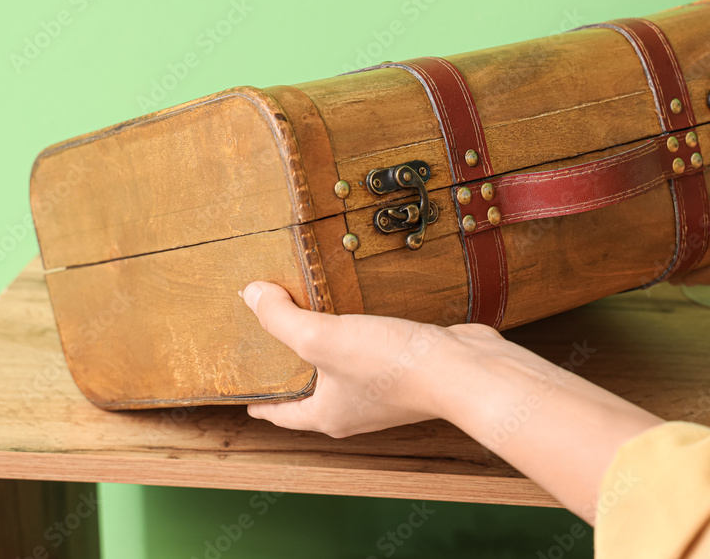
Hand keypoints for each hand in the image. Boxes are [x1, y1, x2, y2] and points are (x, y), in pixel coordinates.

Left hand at [241, 281, 504, 437]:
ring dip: (328, 351)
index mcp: (327, 415)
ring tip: (313, 321)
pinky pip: (374, 355)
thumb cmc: (393, 366)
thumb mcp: (323, 337)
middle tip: (273, 344)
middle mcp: (354, 409)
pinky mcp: (407, 369)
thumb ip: (282, 318)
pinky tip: (361, 314)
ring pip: (344, 373)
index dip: (260, 402)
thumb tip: (251, 295)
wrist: (464, 371)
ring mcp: (383, 392)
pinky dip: (361, 338)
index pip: (281, 414)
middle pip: (312, 393)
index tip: (245, 392)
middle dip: (292, 372)